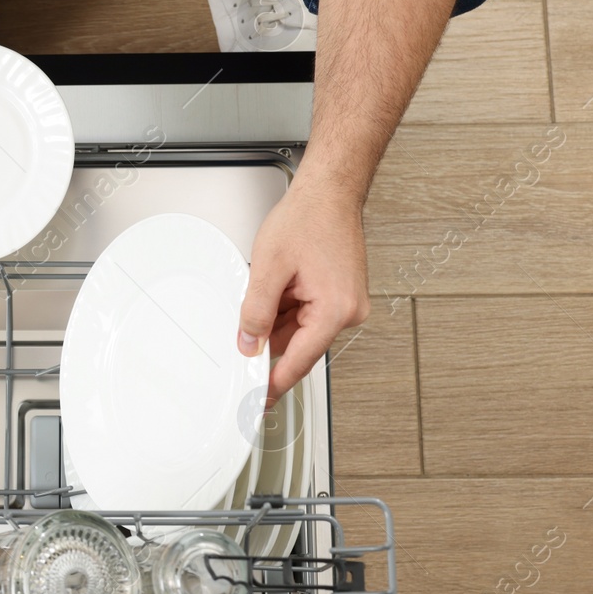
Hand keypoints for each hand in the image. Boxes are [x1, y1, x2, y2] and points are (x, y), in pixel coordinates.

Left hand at [237, 173, 370, 401]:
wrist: (330, 191)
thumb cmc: (309, 218)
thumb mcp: (269, 267)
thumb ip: (256, 311)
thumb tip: (249, 344)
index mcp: (336, 309)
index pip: (299, 362)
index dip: (274, 383)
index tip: (258, 401)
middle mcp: (348, 311)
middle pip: (299, 346)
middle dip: (269, 338)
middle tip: (244, 328)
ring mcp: (347, 304)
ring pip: (300, 330)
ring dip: (277, 318)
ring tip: (269, 283)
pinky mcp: (340, 295)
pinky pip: (307, 315)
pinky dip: (287, 308)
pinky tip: (279, 284)